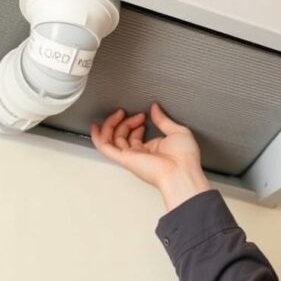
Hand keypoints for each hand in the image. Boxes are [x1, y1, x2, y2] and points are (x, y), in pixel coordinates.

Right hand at [91, 103, 210, 210]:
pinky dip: (98, 136)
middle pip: (122, 136)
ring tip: (120, 113)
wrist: (182, 171)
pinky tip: (96, 126)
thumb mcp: (177, 131)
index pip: (134, 136)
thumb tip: (155, 109)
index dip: (135, 123)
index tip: (143, 115)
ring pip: (112, 139)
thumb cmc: (184, 159)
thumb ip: (164, 119)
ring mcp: (130, 156)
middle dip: (125, 121)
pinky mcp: (124, 158)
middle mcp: (139, 154)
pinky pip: (105, 147)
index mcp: (151, 150)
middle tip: (131, 113)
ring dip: (113, 124)